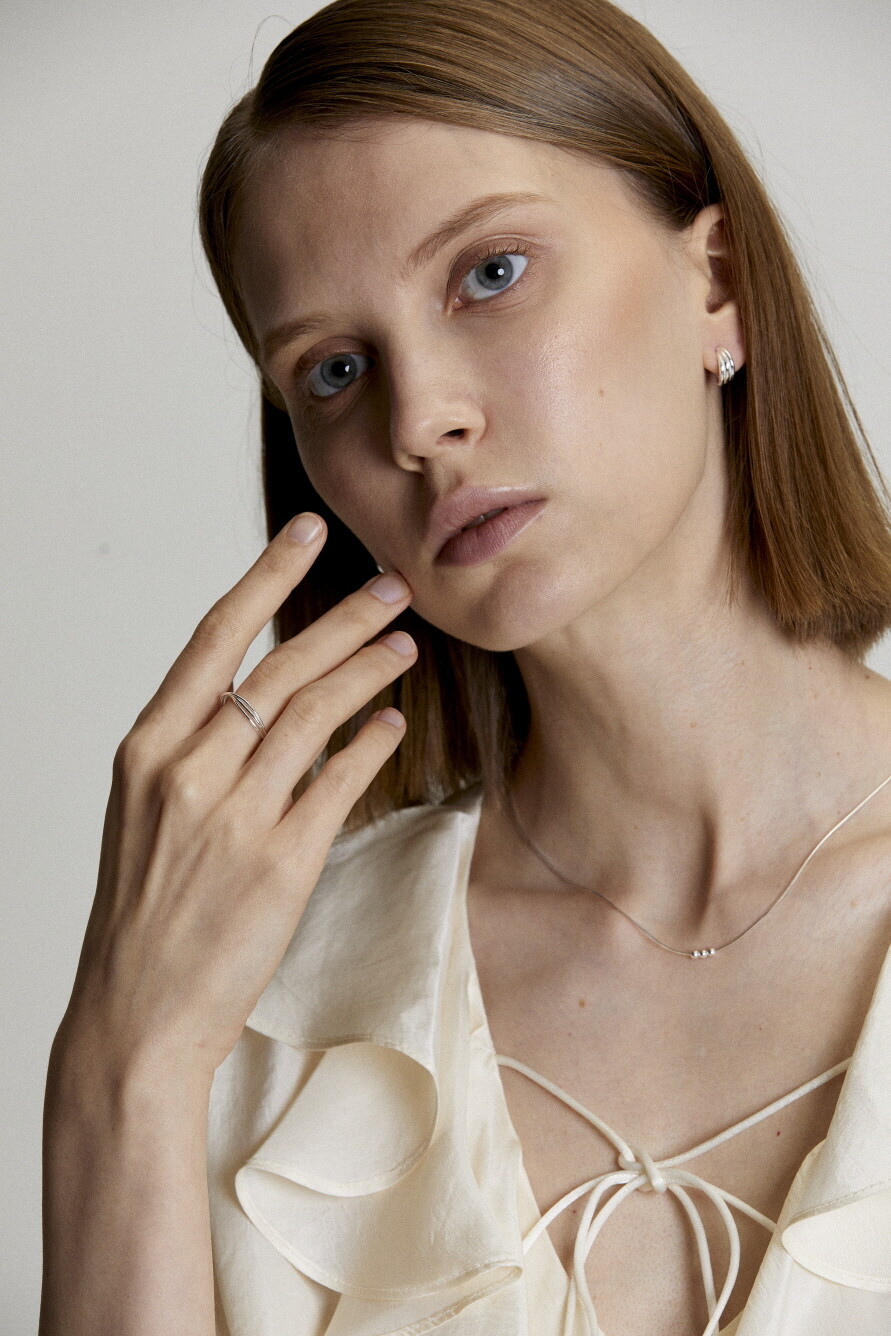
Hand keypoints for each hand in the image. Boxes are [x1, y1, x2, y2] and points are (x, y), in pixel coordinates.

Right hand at [56, 513, 416, 1084]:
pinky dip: (369, 743)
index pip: (216, 638)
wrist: (136, 1010)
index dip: (267, 576)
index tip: (306, 533)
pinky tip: (392, 721)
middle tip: (392, 587)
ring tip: (405, 646)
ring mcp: (235, 816)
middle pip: (280, 668)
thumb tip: (258, 697)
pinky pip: (337, 781)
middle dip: (344, 618)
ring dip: (368, 671)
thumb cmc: (142, 911)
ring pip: (315, 714)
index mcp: (148, 749)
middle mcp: (188, 771)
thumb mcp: (146, 813)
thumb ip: (195, 751)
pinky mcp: (281, 863)